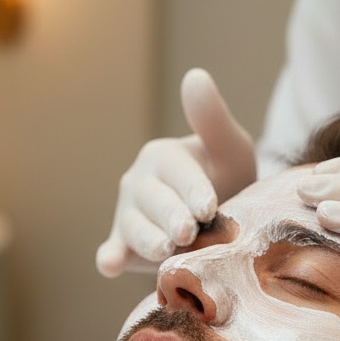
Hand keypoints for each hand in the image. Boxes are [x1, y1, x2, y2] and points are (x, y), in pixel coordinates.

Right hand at [96, 69, 256, 276]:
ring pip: (133, 228)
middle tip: (187, 234)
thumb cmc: (225, 176)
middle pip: (152, 202)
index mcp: (160, 157)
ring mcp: (129, 216)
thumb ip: (212, 117)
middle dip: (170, 218)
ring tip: (163, 252)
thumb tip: (194, 75)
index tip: (209, 206)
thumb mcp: (229, 148)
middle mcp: (138, 184)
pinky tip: (110, 265)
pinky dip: (110, 258)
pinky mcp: (124, 246)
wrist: (222, 214)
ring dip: (146, 240)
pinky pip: (113, 251)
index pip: (175, 172)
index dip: (192, 189)